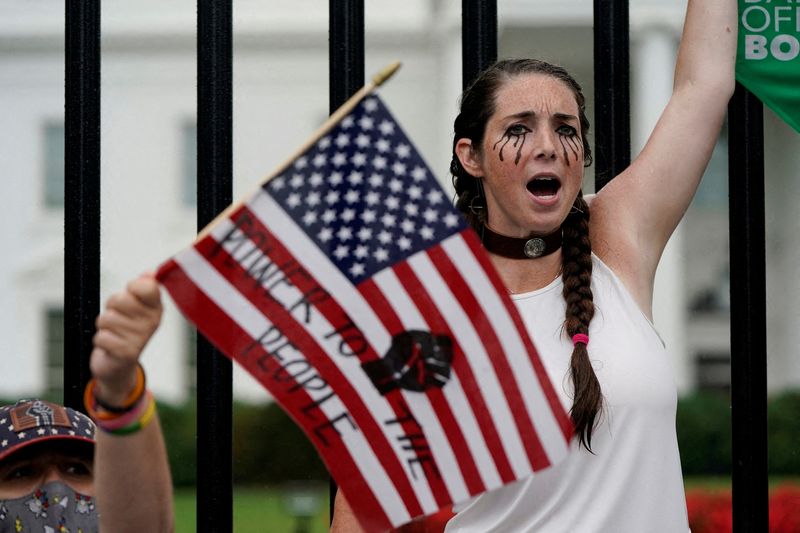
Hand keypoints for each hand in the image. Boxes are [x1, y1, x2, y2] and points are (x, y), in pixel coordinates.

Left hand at [90, 273, 162, 405]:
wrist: (118, 365)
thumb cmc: (125, 331)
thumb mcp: (135, 308)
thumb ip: (142, 288)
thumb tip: (150, 274)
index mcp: (156, 308)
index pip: (145, 286)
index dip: (131, 288)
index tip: (132, 297)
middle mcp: (152, 322)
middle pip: (120, 299)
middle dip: (112, 308)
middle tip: (118, 318)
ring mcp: (141, 338)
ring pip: (106, 318)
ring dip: (104, 326)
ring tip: (114, 333)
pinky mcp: (127, 353)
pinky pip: (101, 337)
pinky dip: (100, 341)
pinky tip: (110, 346)